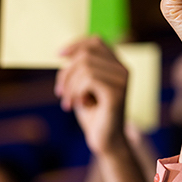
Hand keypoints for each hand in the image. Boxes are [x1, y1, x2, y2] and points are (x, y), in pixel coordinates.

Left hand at [55, 37, 128, 155]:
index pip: (96, 41)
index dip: (76, 44)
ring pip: (85, 67)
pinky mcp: (117, 93)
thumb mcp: (83, 86)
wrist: (106, 140)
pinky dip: (76, 92)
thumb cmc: (93, 113)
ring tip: (68, 102)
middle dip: (66, 72)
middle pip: (86, 54)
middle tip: (60, 93)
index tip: (58, 56)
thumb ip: (80, 68)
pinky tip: (79, 105)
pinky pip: (89, 80)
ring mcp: (122, 80)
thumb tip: (64, 53)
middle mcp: (123, 69)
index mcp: (117, 64)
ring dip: (69, 85)